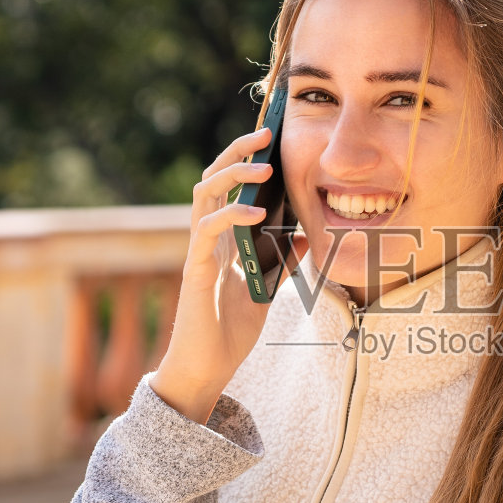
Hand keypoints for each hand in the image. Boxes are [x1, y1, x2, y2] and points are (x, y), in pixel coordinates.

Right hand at [151, 124, 307, 422]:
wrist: (207, 369)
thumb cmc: (229, 332)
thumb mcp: (267, 289)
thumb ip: (283, 260)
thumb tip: (307, 233)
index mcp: (223, 239)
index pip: (230, 186)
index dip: (247, 160)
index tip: (273, 140)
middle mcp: (207, 238)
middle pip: (213, 178)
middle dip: (237, 152)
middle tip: (266, 133)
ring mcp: (198, 251)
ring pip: (204, 193)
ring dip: (233, 174)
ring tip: (263, 165)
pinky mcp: (195, 269)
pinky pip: (206, 229)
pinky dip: (231, 215)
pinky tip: (256, 211)